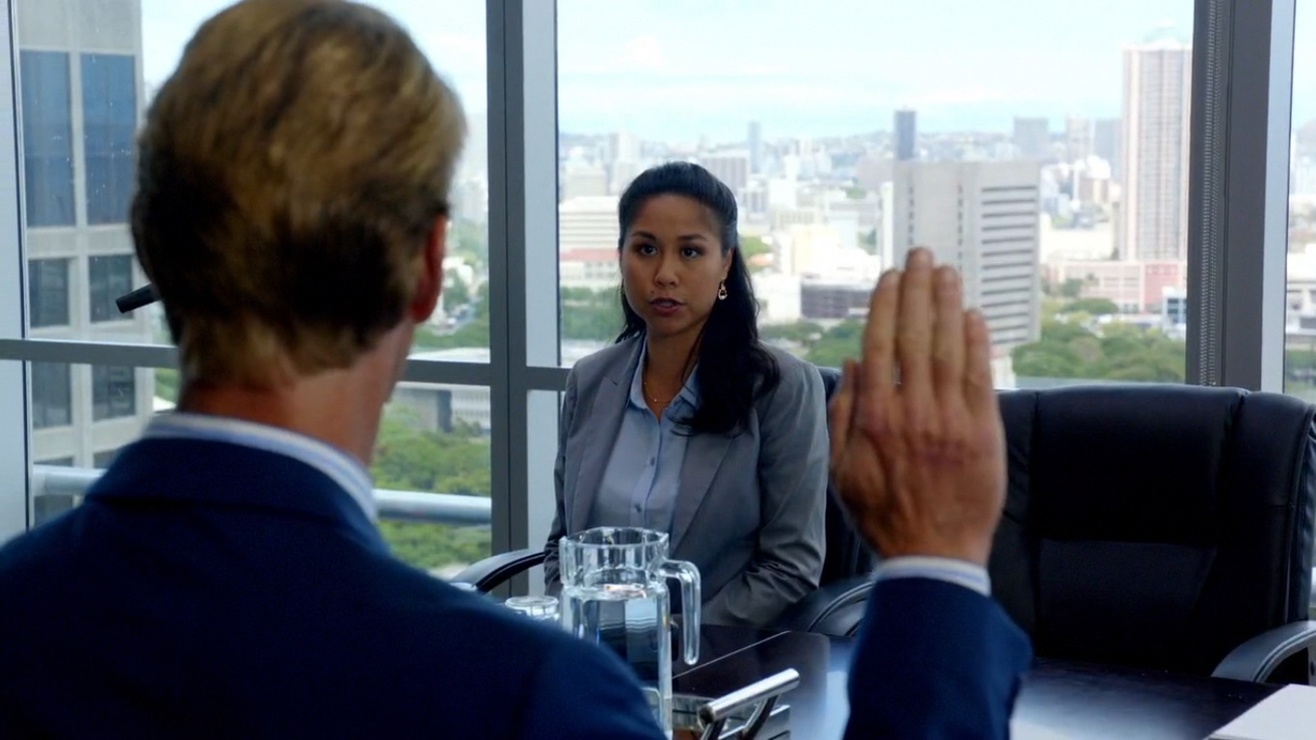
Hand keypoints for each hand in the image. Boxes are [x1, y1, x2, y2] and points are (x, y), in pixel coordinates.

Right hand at [829, 247, 1005, 566]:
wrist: (932, 554)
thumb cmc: (882, 515)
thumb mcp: (840, 470)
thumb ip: (843, 415)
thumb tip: (854, 365)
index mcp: (873, 417)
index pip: (880, 345)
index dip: (887, 305)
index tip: (891, 277)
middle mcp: (911, 411)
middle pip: (915, 335)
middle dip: (918, 290)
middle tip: (921, 256)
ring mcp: (950, 420)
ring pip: (949, 348)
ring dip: (948, 304)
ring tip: (946, 272)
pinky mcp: (982, 432)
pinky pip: (980, 377)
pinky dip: (977, 343)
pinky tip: (973, 315)